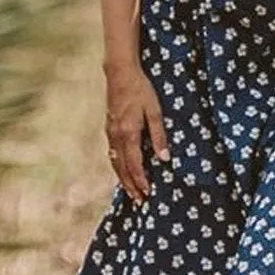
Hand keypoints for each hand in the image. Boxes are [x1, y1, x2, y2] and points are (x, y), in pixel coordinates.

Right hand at [105, 64, 170, 202]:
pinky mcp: (109, 128)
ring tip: (131, 192)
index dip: (141, 180)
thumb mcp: (155, 111)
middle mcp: (116, 136)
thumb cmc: (141, 90)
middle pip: (122, 168)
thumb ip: (159, 135)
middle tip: (139, 201)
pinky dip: (117, 166)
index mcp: (129, 133)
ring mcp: (110, 133)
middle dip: (131, 186)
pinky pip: (112, 153)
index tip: (148, 193)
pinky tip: (122, 171)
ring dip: (123, 179)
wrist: (119, 73)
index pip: (134, 164)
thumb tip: (165, 158)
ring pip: (115, 162)